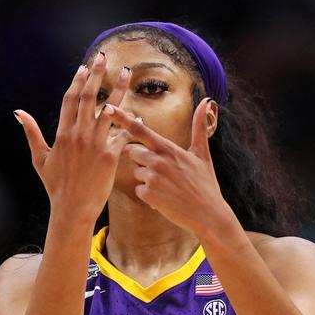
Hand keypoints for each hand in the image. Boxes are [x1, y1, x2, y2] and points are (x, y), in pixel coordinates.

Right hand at [14, 52, 132, 223]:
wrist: (72, 208)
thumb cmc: (55, 185)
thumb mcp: (39, 158)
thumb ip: (31, 133)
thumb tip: (18, 112)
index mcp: (62, 134)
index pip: (70, 100)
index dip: (77, 81)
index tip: (84, 68)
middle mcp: (79, 135)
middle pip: (89, 97)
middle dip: (96, 74)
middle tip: (103, 57)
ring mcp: (96, 144)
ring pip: (110, 109)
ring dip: (119, 89)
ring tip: (127, 73)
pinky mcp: (110, 155)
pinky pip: (123, 133)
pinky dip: (131, 123)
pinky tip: (138, 114)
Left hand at [104, 98, 235, 236]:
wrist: (207, 214)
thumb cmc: (205, 184)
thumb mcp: (202, 153)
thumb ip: (198, 127)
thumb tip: (207, 100)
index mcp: (169, 148)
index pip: (140, 130)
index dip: (122, 118)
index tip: (107, 108)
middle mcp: (158, 160)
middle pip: (133, 153)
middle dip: (143, 160)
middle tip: (164, 172)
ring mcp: (152, 177)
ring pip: (136, 172)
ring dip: (147, 179)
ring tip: (167, 186)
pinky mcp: (148, 194)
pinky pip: (138, 189)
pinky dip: (149, 194)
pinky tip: (164, 198)